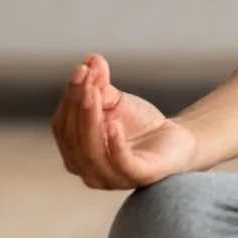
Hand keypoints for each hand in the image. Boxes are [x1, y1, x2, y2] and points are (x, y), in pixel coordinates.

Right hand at [51, 53, 198, 189]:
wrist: (175, 141)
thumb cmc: (138, 124)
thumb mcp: (115, 101)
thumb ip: (100, 84)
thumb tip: (91, 59)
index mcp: (75, 153)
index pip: (62, 126)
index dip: (69, 97)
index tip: (81, 69)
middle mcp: (87, 170)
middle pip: (74, 138)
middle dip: (78, 105)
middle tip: (87, 77)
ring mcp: (111, 179)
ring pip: (91, 151)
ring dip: (90, 119)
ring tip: (95, 93)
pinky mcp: (137, 177)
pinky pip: (121, 164)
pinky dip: (115, 144)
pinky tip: (114, 124)